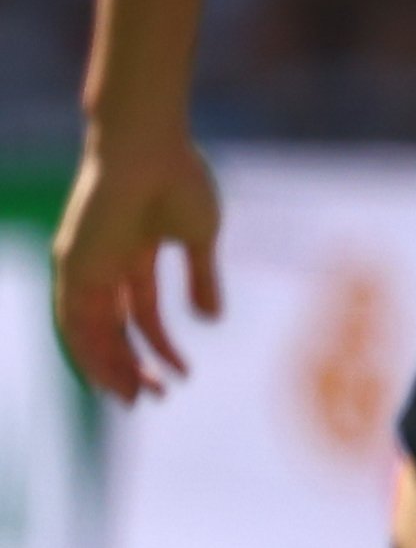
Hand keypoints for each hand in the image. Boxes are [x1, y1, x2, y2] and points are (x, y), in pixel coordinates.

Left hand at [54, 123, 222, 401]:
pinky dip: (88, 353)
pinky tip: (111, 377)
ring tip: (138, 397)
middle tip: (156, 397)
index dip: (160, 348)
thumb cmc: (179, 180)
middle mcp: (103, 266)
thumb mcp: (200, 238)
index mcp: (135, 254)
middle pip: (114, 331)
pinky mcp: (72, 266)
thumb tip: (211, 320)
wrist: (148, 150)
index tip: (183, 375)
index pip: (142, 315)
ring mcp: (84, 267)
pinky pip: (73, 322)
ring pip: (91, 334)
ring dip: (111, 369)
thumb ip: (203, 280)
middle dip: (133, 367)